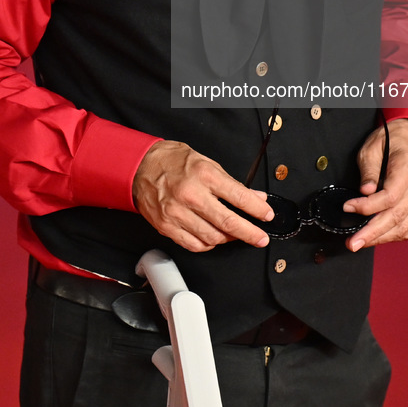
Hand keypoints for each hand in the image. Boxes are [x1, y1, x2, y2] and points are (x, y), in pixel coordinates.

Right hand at [132, 140, 273, 252]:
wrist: (140, 166)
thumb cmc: (173, 161)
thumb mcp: (206, 162)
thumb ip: (231, 183)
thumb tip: (255, 197)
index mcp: (204, 175)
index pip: (239, 197)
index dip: (257, 210)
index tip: (267, 216)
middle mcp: (191, 195)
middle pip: (228, 222)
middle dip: (249, 233)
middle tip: (260, 238)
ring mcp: (177, 213)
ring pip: (212, 238)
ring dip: (228, 239)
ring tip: (234, 235)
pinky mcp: (166, 226)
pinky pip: (193, 244)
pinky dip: (208, 245)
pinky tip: (213, 238)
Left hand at [343, 118, 407, 251]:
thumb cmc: (391, 142)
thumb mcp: (372, 147)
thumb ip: (368, 169)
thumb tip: (364, 191)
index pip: (390, 196)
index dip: (368, 206)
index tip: (348, 207)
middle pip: (397, 216)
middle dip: (372, 233)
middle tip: (352, 243)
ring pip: (404, 226)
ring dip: (381, 238)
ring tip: (360, 243)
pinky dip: (393, 235)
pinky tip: (377, 237)